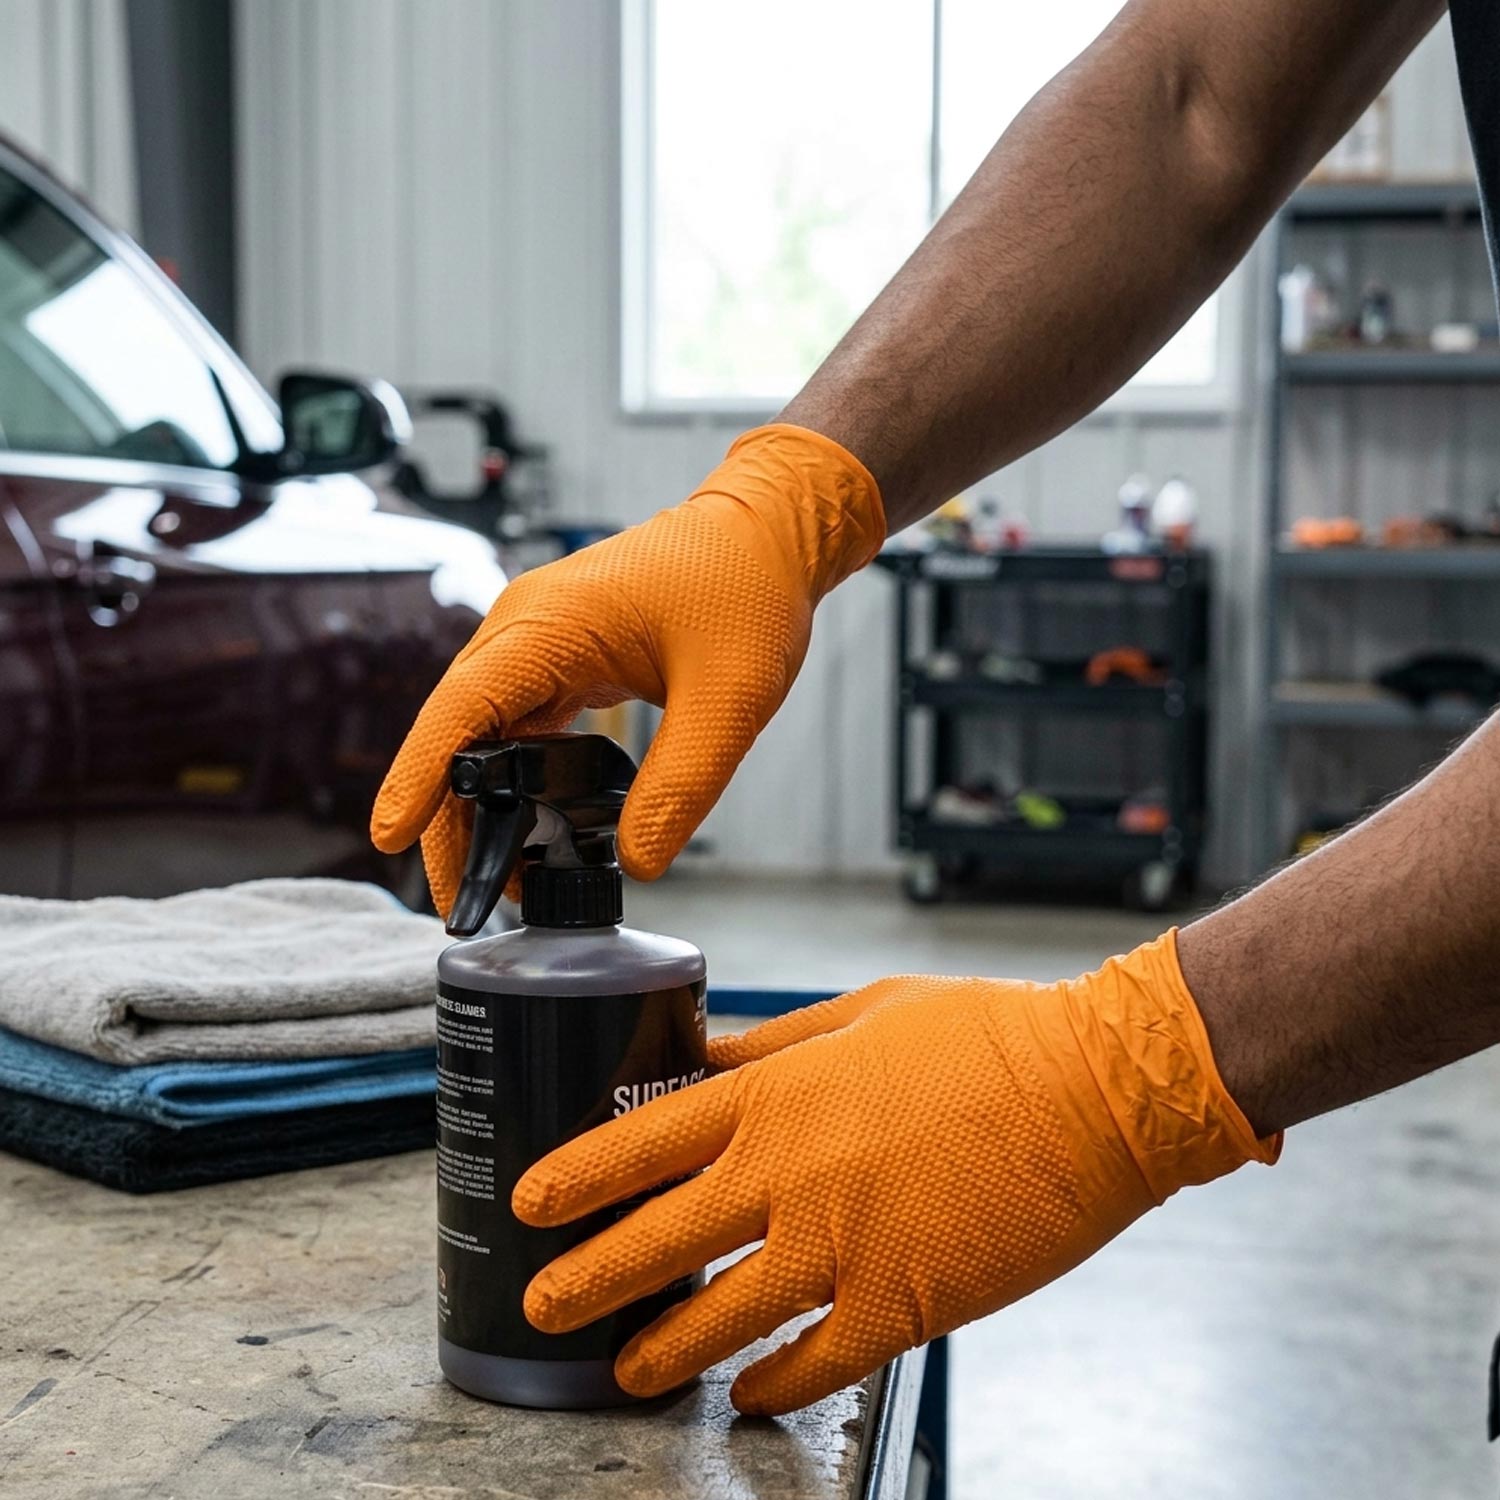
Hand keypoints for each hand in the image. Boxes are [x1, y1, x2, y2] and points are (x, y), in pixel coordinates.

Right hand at [369, 424, 883, 912]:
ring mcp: (536, 642)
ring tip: (497, 881)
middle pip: (455, 732)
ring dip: (479, 805)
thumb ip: (682, 784)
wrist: (766, 536)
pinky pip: (515, 727)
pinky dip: (512, 782)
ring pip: (480, 736)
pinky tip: (528, 831)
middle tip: (463, 900)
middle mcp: (524, 628)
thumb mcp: (730, 699)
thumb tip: (639, 862)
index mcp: (549, 624)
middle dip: (448, 817)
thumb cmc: (746, 588)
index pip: (460, 709)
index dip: (419, 776)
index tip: (389, 836)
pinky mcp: (558, 659)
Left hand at [512, 931, 1278, 1414]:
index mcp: (779, 1094)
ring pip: (722, 1317)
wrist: (1095, 1086)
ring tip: (624, 1372)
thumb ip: (776, 1043)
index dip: (577, 1174)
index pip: (644, 1140)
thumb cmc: (986, 1034)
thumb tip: (710, 1060)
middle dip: (587, 1277)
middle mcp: (791, 1175)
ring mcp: (842, 1246)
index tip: (530, 1201)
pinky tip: (751, 1396)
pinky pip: (817, 1361)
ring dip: (665, 1351)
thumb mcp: (864, 1010)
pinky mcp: (902, 1303)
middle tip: (542, 1303)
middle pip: (660, 1239)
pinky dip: (775, 1384)